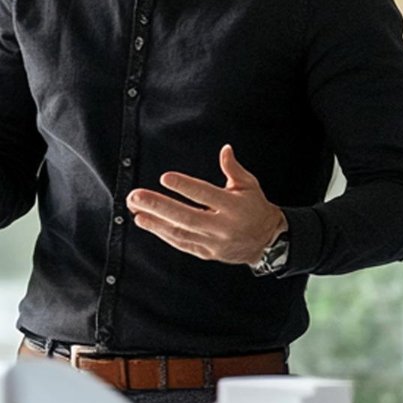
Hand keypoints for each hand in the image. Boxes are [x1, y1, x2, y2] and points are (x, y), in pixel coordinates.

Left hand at [126, 144, 285, 265]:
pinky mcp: (206, 253)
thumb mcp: (249, 186)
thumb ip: (233, 168)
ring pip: (180, 233)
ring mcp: (214, 243)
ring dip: (155, 222)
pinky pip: (181, 243)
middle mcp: (223, 227)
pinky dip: (162, 233)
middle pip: (187, 217)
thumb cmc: (254, 208)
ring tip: (135, 209)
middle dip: (159, 206)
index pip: (206, 195)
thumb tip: (225, 149)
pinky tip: (146, 222)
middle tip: (137, 196)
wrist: (267, 242)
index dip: (185, 186)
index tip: (165, 178)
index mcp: (235, 207)